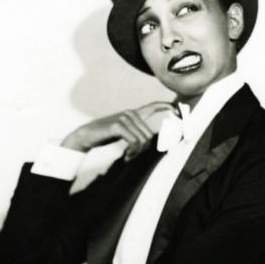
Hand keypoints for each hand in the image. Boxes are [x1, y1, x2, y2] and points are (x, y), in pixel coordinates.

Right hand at [61, 101, 176, 159]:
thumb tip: (150, 141)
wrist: (86, 136)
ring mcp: (124, 118)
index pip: (153, 106)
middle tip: (132, 156)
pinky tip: (126, 157)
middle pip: (149, 135)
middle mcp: (130, 113)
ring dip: (137, 153)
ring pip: (143, 140)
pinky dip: (132, 152)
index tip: (178, 112)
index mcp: (133, 113)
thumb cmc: (105, 135)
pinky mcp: (117, 126)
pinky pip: (134, 142)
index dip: (167, 107)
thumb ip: (136, 132)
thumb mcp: (123, 132)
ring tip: (128, 157)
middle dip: (143, 150)